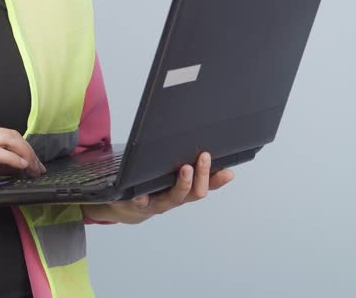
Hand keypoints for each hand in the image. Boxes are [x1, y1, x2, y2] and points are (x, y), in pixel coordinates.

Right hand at [0, 120, 45, 196]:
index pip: (5, 134)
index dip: (22, 147)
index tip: (31, 162)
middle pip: (12, 134)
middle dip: (29, 151)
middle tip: (38, 167)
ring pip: (9, 139)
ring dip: (26, 154)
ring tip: (34, 169)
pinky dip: (13, 158)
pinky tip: (20, 167)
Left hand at [85, 152, 233, 224]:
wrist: (128, 207)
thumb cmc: (155, 187)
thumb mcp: (174, 177)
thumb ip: (190, 167)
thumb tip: (207, 148)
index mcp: (185, 191)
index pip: (206, 186)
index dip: (217, 180)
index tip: (227, 171)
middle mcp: (174, 199)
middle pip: (194, 192)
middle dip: (201, 175)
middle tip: (204, 157)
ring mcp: (157, 202)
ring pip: (173, 197)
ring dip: (182, 184)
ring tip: (186, 169)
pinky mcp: (137, 203)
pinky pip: (141, 202)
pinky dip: (142, 199)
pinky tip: (142, 195)